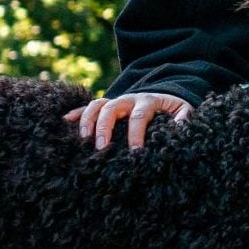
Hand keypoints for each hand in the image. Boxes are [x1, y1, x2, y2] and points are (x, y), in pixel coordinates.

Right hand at [63, 92, 193, 150]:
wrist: (164, 96)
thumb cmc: (173, 109)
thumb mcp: (183, 110)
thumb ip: (183, 118)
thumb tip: (179, 128)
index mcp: (148, 101)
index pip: (140, 117)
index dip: (136, 134)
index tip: (134, 152)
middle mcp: (128, 99)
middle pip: (112, 108)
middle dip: (105, 127)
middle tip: (101, 148)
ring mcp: (115, 101)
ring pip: (96, 105)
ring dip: (88, 121)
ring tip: (83, 140)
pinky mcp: (106, 107)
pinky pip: (87, 107)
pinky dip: (76, 113)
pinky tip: (65, 122)